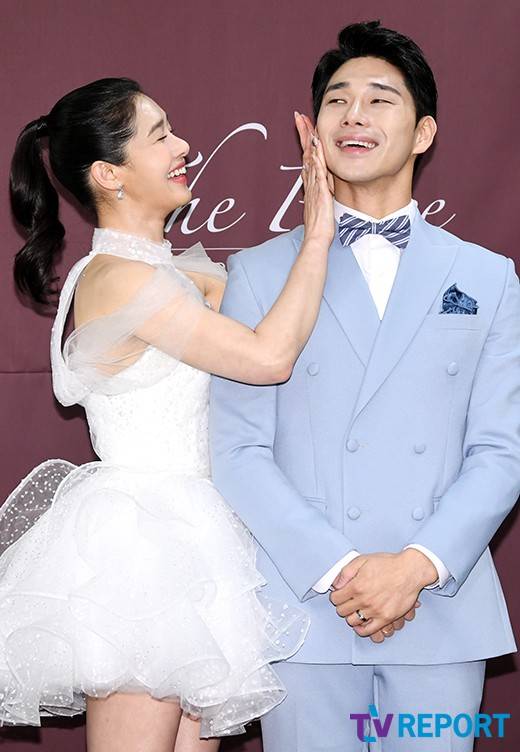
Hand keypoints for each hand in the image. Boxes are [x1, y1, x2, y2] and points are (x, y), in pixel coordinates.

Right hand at [294, 111, 334, 246]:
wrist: (316, 238)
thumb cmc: (320, 226)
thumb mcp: (321, 205)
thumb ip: (322, 193)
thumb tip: (323, 186)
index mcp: (311, 185)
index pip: (308, 158)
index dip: (306, 142)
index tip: (304, 127)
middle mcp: (310, 183)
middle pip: (306, 153)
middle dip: (303, 134)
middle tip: (299, 117)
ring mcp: (314, 187)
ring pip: (310, 159)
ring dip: (309, 141)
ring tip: (306, 124)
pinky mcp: (320, 193)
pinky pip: (317, 173)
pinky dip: (316, 159)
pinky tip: (316, 148)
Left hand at [330, 550, 436, 637]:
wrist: (409, 571)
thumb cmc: (388, 564)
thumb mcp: (362, 560)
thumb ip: (345, 572)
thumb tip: (335, 584)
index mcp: (357, 586)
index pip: (335, 598)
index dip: (336, 595)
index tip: (339, 594)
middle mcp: (364, 600)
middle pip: (342, 611)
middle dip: (342, 605)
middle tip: (347, 601)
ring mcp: (375, 610)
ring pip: (352, 621)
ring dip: (351, 616)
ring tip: (356, 609)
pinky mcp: (386, 618)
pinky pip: (368, 630)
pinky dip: (361, 628)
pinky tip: (361, 622)